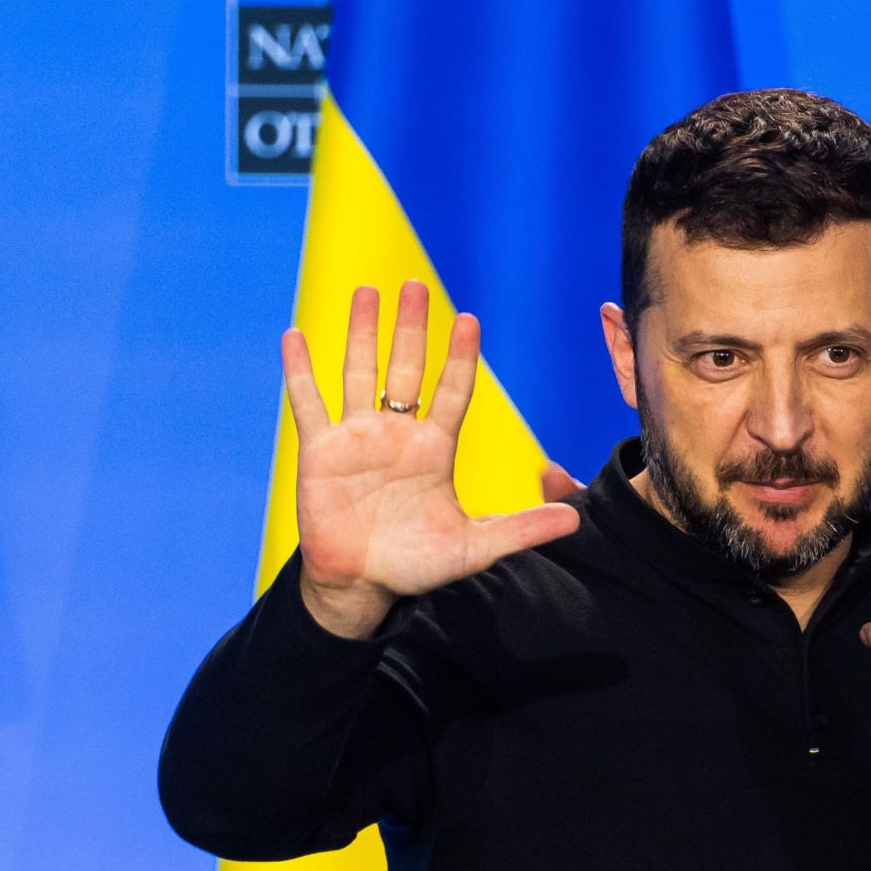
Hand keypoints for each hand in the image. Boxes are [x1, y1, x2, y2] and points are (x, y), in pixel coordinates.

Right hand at [284, 281, 579, 638]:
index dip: (459, 357)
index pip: (452, 390)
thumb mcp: (475, 547)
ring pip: (360, 373)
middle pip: (406, 369)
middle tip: (415, 285)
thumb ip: (521, 529)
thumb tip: (574, 519)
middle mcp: (398, 434)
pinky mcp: (320, 453)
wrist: (361, 585)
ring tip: (367, 290)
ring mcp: (358, 438)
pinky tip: (296, 337)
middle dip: (411, 328)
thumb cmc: (418, 564)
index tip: (468, 319)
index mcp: (435, 448)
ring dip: (362, 333)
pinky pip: (309, 405)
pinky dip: (301, 372)